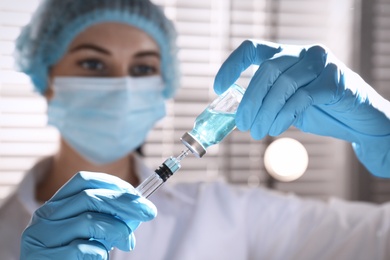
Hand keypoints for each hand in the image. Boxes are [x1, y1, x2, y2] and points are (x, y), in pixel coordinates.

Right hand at [20, 172, 155, 258]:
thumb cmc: (77, 256)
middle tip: (149, 212)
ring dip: (117, 230)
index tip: (137, 193)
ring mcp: (41, 236)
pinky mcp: (42, 256)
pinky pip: (82, 248)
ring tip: (127, 243)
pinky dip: (99, 253)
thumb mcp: (95, 232)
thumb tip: (139, 208)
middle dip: (125, 202)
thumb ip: (112, 218)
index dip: (113, 183)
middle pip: (89, 197)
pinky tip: (100, 258)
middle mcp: (45, 215)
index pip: (83, 181)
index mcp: (57, 204)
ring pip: (88, 221)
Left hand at [214, 40, 389, 176]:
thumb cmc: (319, 111)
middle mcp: (303, 53)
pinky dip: (283, 116)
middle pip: (267, 70)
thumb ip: (267, 101)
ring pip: (283, 84)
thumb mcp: (287, 103)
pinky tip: (277, 129)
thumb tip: (236, 113)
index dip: (232, 65)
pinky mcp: (335, 81)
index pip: (254, 49)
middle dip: (250, 101)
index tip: (218, 88)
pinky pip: (301, 97)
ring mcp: (322, 64)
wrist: (358, 122)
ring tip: (258, 132)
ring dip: (265, 112)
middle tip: (243, 125)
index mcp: (287, 54)